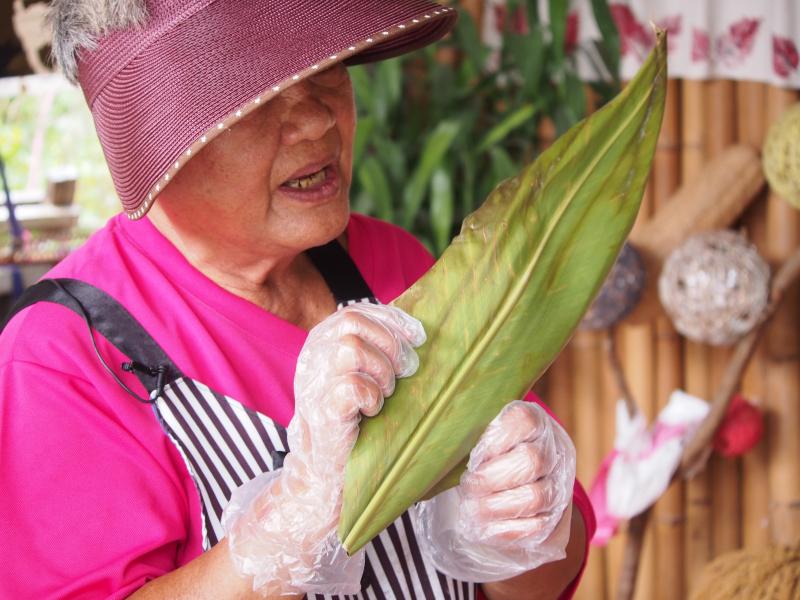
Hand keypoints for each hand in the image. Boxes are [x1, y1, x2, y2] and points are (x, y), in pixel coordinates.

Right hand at [223, 304, 425, 594]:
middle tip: (405, 373)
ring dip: (380, 371)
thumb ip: (377, 351)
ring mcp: (313, 383)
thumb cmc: (354, 424)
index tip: (418, 337)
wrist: (327, 474)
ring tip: (384, 395)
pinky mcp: (322, 411)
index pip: (357, 312)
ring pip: (350, 348)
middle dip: (389, 344)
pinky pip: (351, 387)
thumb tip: (418, 334)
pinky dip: (371, 398)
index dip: (392, 319)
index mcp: (321, 344)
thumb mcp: (362, 377)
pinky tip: (372, 413)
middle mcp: (312, 358)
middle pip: (352, 323)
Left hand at [414, 401, 575, 582]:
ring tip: (472, 508)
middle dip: (491, 477)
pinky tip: (484, 525)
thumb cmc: (485, 460)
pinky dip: (503, 529)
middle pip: (530, 460)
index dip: (495, 438)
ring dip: (495, 506)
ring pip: (534, 496)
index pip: (524, 419)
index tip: (474, 455)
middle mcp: (553, 450)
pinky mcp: (554, 519)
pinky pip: (534, 527)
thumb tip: (438, 441)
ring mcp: (558, 485)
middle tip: (468, 485)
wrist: (510, 497)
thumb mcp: (478, 440)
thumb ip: (467, 436)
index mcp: (534, 422)